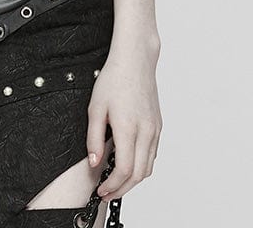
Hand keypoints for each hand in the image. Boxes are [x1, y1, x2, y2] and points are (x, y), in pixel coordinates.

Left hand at [85, 40, 162, 202]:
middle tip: (107, 192)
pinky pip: (152, 155)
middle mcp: (146, 131)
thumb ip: (93, 138)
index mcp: (128, 128)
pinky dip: (142, 166)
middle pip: (139, 175)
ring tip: (116, 181)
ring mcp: (155, 129)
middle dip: (122, 189)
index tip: (101, 190)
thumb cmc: (114, 79)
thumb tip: (94, 163)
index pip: (124, 170)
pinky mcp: (158, 126)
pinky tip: (129, 163)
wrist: (135, 61)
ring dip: (133, 180)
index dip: (112, 185)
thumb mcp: (95, 107)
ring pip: (149, 167)